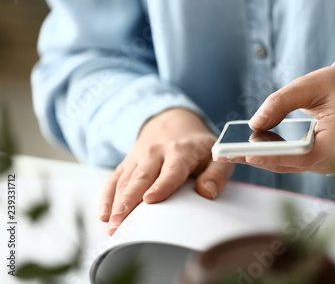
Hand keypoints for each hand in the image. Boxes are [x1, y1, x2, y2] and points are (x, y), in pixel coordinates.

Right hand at [99, 108, 233, 234]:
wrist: (173, 122)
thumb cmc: (198, 146)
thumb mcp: (217, 156)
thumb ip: (217, 174)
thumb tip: (206, 192)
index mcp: (180, 151)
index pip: (171, 171)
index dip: (161, 186)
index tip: (150, 200)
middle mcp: (156, 152)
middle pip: (141, 178)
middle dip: (129, 201)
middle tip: (121, 223)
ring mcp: (139, 157)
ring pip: (125, 181)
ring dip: (116, 203)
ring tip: (112, 225)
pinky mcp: (128, 162)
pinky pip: (114, 178)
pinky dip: (107, 196)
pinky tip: (103, 213)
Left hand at [216, 65, 334, 173]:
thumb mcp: (311, 85)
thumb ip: (282, 102)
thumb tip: (255, 122)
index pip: (303, 154)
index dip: (274, 156)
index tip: (249, 155)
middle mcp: (332, 159)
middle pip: (288, 163)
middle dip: (256, 157)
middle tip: (224, 152)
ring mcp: (323, 163)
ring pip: (285, 164)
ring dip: (258, 157)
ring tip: (228, 151)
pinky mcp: (315, 160)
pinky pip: (289, 160)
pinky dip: (268, 153)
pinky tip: (245, 147)